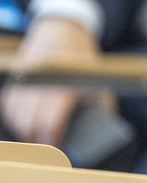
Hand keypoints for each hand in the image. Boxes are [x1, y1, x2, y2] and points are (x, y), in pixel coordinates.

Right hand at [0, 16, 100, 146]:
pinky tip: (27, 124)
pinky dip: (16, 119)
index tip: (59, 152)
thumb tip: (97, 139)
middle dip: (38, 141)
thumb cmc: (85, 63)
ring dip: (25, 131)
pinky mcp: (14, 80)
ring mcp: (25, 80)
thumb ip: (100, 110)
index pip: (51, 123)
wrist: (64, 30)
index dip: (53, 142)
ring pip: (15, 118)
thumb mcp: (101, 83)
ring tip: (40, 137)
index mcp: (65, 84)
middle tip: (49, 149)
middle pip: (29, 124)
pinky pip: (9, 108)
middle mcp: (41, 82)